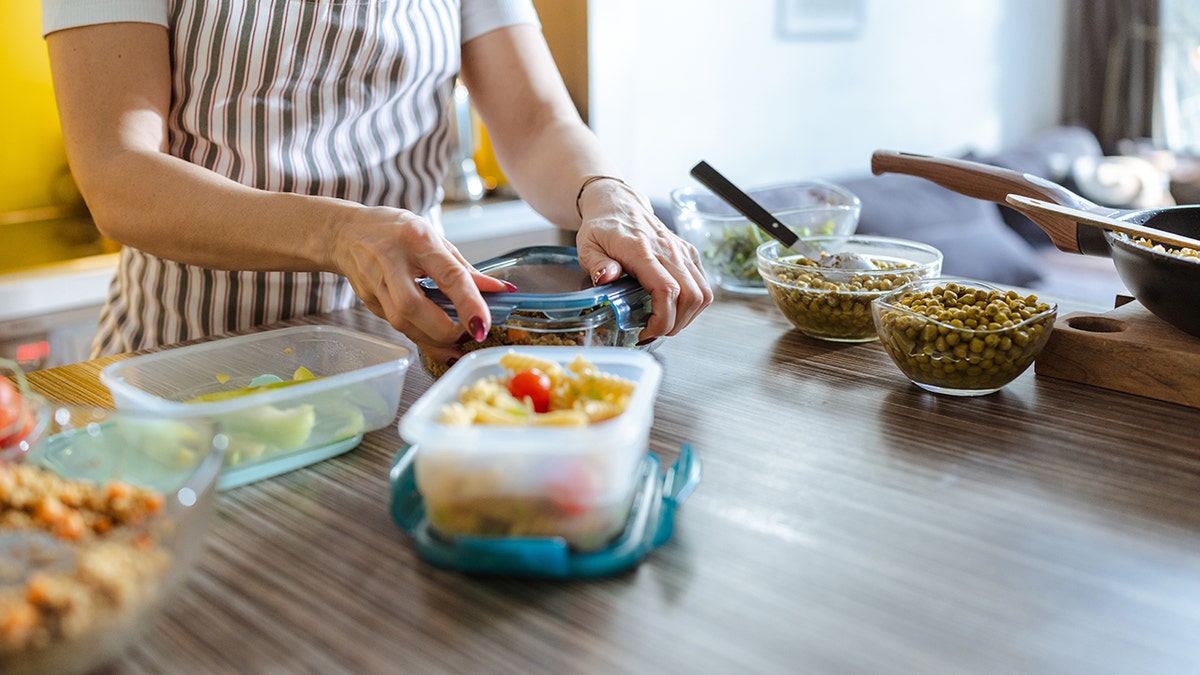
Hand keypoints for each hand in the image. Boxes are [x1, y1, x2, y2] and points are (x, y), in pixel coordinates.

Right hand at [331, 206, 511, 363]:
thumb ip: (463, 268)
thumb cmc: (394, 231)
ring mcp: (375, 284)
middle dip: (446, 330)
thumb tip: (498, 290)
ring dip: (434, 341)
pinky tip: (437, 341)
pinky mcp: (369, 302)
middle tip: (469, 334)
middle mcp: (391, 262)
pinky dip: (421, 337)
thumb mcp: (433, 237)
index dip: (468, 303)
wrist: (345, 233)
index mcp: (416, 239)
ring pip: (402, 324)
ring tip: (457, 345)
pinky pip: (398, 326)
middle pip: (415, 308)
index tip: (483, 324)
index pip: (447, 275)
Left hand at [575, 180, 712, 340]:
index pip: (666, 289)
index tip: (646, 332)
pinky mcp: (690, 254)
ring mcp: (682, 251)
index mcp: (641, 250)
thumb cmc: (603, 228)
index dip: (662, 319)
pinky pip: (704, 286)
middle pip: (690, 296)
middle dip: (674, 324)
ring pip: (702, 294)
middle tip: (654, 332)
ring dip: (687, 317)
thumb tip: (605, 278)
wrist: (620, 204)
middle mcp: (668, 250)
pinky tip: (675, 309)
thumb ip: (596, 264)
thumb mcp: (587, 247)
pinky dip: (694, 305)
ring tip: (665, 323)